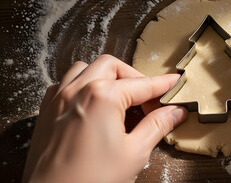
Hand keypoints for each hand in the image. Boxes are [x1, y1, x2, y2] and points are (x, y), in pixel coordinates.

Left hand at [23, 55, 186, 182]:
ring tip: (120, 96)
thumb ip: (157, 126)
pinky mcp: (47, 112)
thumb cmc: (90, 180)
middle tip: (148, 96)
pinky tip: (91, 102)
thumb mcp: (134, 153)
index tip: (174, 83)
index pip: (142, 84)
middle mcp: (78, 91)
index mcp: (102, 97)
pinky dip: (82, 84)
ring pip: (86, 69)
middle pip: (113, 67)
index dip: (162, 84)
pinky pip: (65, 83)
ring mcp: (58, 99)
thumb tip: (174, 112)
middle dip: (133, 77)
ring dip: (106, 76)